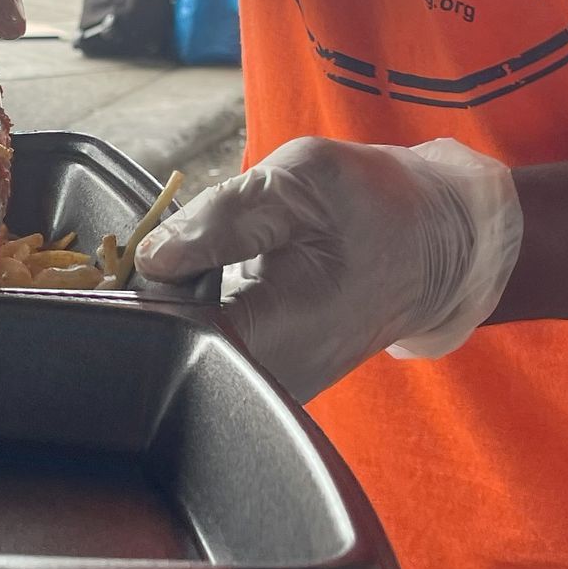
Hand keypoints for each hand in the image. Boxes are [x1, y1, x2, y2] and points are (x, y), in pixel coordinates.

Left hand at [136, 135, 522, 401]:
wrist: (440, 246)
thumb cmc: (381, 206)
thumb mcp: (302, 181)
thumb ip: (221, 217)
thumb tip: (151, 255)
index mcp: (276, 333)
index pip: (167, 334)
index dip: (139, 296)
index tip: (127, 261)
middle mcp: (270, 378)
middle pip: (171, 350)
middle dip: (151, 299)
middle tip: (156, 251)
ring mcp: (271, 387)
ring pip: (188, 353)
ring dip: (173, 307)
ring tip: (186, 261)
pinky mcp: (270, 378)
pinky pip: (212, 350)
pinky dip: (196, 316)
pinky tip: (203, 282)